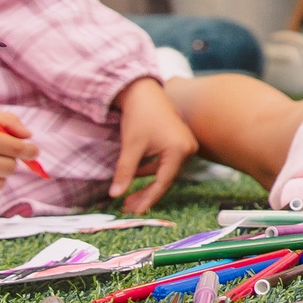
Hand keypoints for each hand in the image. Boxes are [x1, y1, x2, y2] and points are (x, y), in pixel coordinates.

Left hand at [109, 76, 198, 213]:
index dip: (147, 199)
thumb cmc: (139, 116)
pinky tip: (134, 174)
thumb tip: (115, 195)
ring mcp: (186, 145)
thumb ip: (124, 173)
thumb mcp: (131, 146)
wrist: (143, 91)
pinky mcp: (180, 141)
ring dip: (147, 183)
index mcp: (179, 151)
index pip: (163, 183)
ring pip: (165, 172)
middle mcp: (188, 149)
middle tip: (128, 206)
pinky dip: (150, 170)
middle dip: (146, 193)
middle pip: (166, 179)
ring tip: (128, 194)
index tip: (134, 212)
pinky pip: (166, 162)